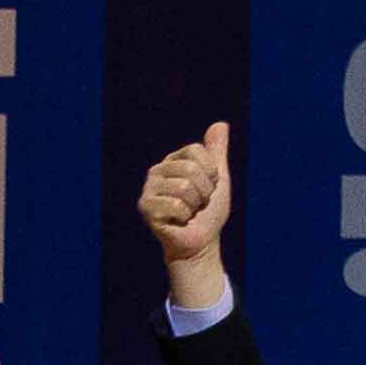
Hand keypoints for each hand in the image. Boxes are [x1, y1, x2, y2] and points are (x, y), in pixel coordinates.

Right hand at [140, 122, 236, 311]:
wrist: (201, 240)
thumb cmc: (209, 211)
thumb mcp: (219, 178)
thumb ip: (217, 152)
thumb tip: (220, 124)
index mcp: (174, 161)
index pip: (197, 151)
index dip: (212, 172)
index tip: (209, 186)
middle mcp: (157, 171)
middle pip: (191, 169)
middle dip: (205, 191)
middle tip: (198, 202)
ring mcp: (149, 188)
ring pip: (184, 187)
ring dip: (195, 204)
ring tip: (189, 211)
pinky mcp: (145, 206)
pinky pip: (176, 205)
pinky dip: (185, 216)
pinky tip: (178, 220)